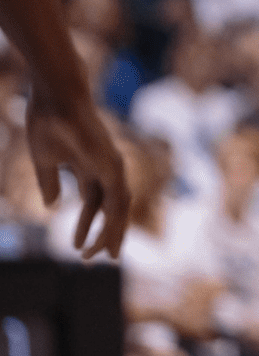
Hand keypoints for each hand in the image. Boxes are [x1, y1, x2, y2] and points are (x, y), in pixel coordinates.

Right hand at [26, 94, 129, 258]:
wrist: (55, 97)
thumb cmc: (47, 122)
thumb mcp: (44, 160)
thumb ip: (50, 182)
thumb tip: (51, 206)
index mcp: (88, 168)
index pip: (93, 203)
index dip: (85, 225)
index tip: (76, 247)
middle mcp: (104, 168)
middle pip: (110, 208)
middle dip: (105, 233)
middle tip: (97, 258)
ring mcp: (111, 165)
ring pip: (118, 206)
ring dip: (111, 232)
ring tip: (100, 255)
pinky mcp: (113, 163)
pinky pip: (118, 197)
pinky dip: (114, 217)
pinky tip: (106, 234)